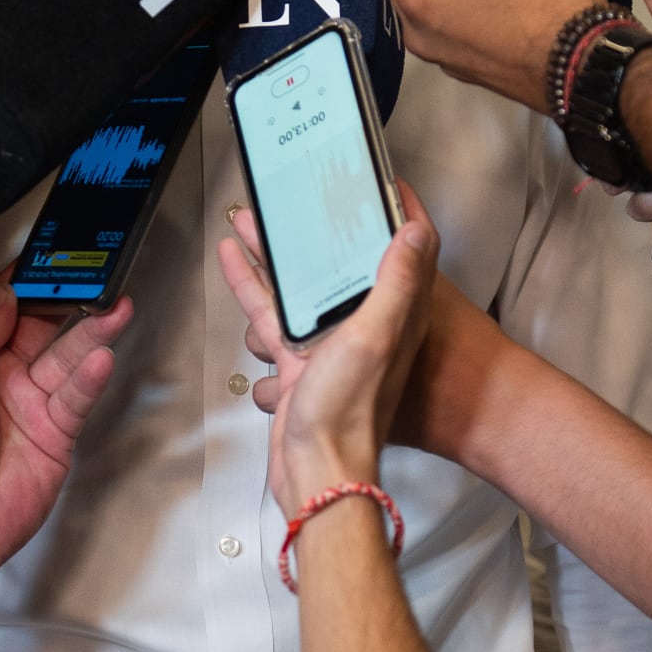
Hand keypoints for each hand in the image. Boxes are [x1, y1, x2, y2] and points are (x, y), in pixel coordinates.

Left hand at [0, 280, 131, 575]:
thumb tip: (2, 294)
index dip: (22, 280)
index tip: (47, 254)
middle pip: (40, 325)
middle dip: (67, 298)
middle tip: (94, 273)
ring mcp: (30, 401)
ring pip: (66, 355)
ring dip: (91, 330)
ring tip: (114, 307)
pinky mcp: (55, 430)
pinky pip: (77, 395)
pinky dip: (91, 376)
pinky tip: (102, 357)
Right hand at [217, 187, 438, 512]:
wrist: (315, 470)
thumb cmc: (349, 412)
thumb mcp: (375, 336)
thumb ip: (395, 283)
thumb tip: (415, 230)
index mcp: (395, 315)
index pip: (408, 251)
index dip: (399, 213)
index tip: (383, 181)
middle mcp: (366, 325)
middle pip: (344, 260)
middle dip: (323, 224)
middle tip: (302, 190)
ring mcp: (329, 342)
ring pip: (301, 281)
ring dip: (280, 249)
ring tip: (255, 216)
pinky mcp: (298, 360)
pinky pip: (272, 310)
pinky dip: (254, 283)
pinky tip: (235, 260)